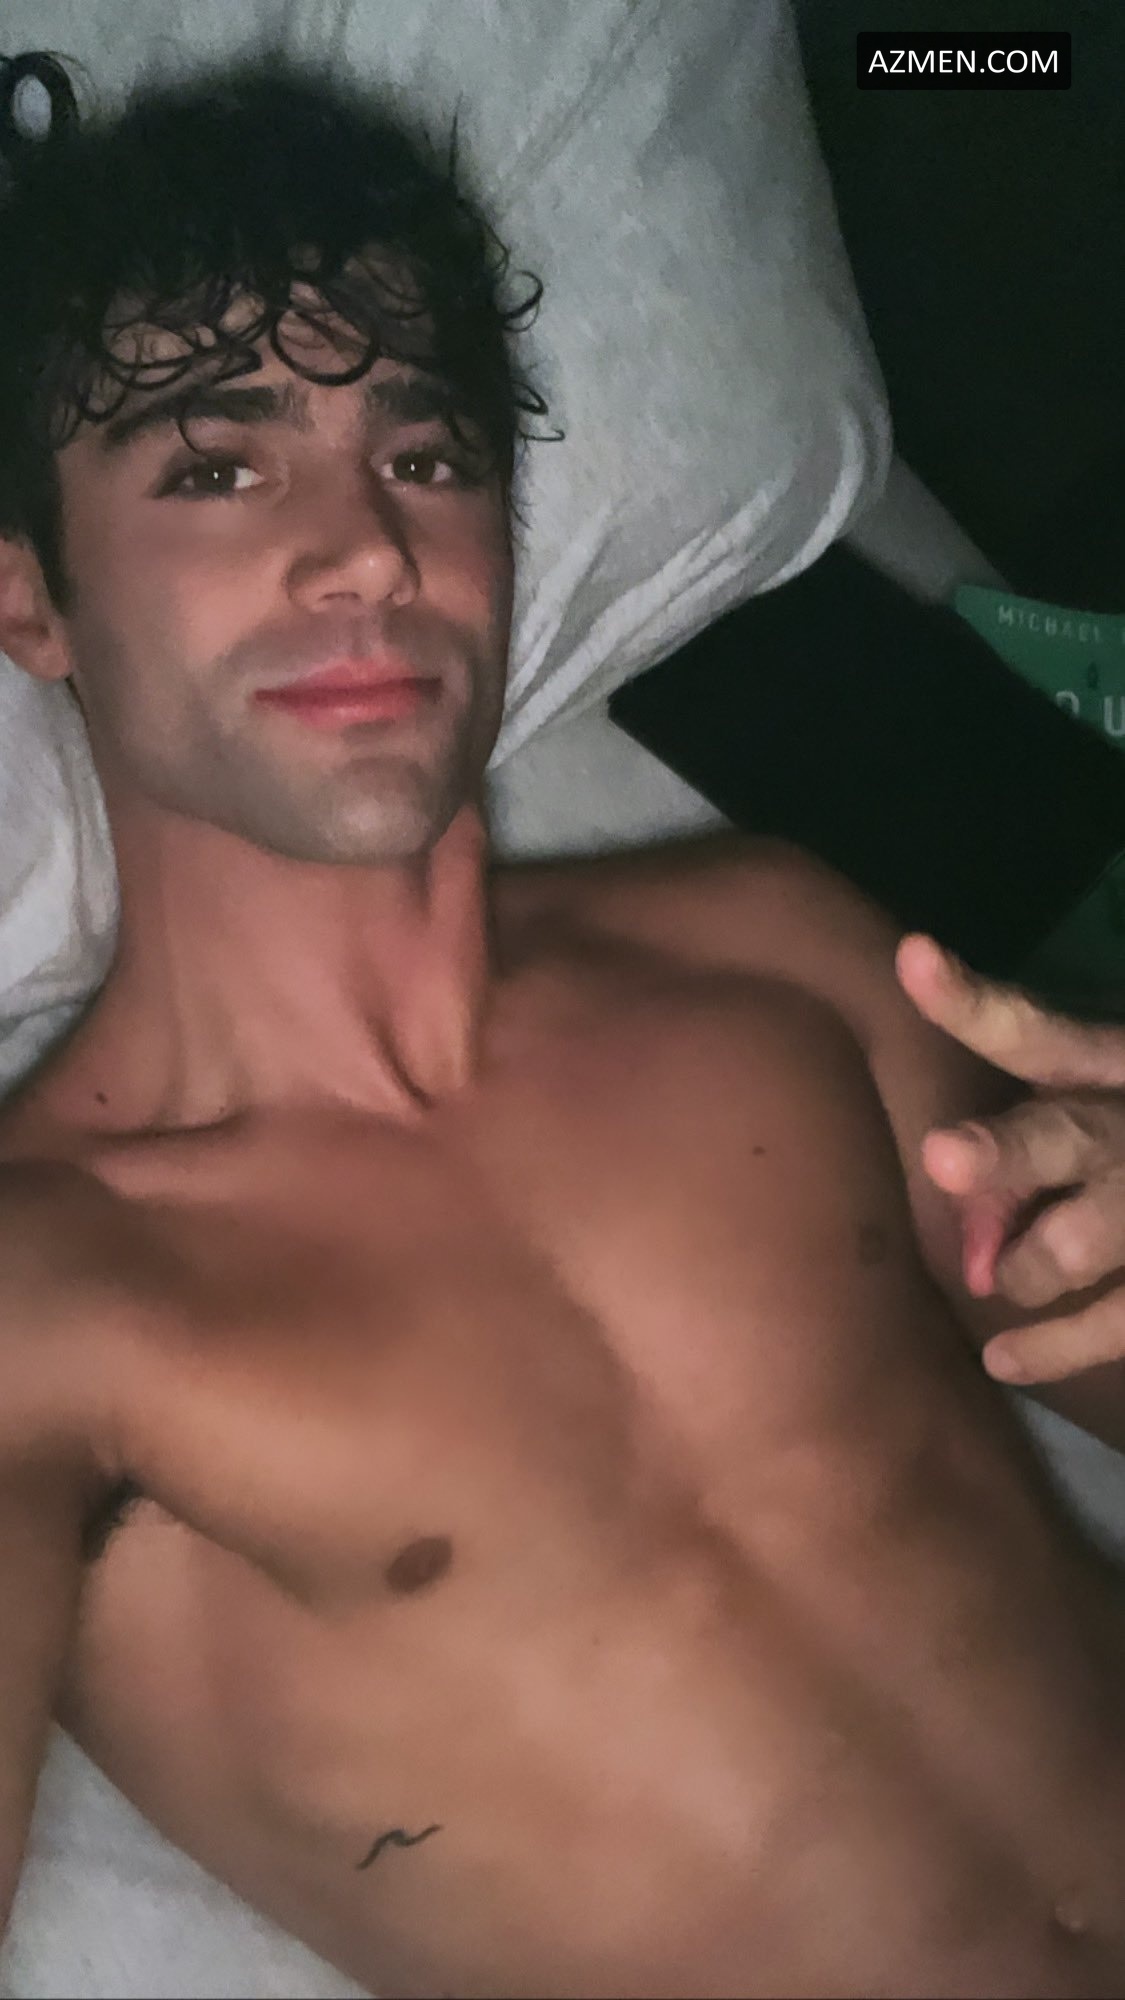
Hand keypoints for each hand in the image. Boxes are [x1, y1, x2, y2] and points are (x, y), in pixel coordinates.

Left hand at [895, 934, 1124, 1384]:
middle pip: (1063, 1138)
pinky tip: (1000, 1360)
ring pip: (1078, 1243)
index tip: (912, 958)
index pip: (1034, 1032)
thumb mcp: (1099, 1094)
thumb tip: (943, 1189)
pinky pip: (1111, 1324)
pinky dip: (1053, 1348)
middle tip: (942, 1158)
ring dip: (1024, 1266)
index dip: (972, 1002)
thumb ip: (1027, 1125)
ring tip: (1003, 1278)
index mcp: (1112, 1066)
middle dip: (1003, 1153)